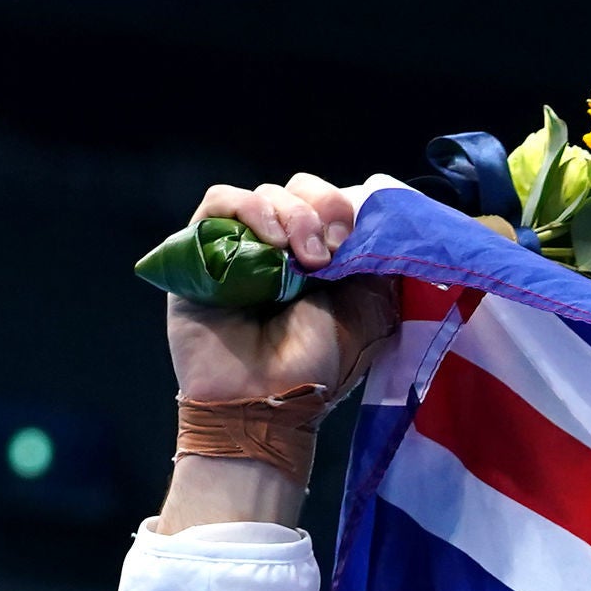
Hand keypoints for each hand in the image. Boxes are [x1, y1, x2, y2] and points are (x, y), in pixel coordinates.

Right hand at [157, 176, 404, 530]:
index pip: (336, 203)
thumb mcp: (370, 312)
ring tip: (304, 259)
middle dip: (323, 209)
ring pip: (267, 192)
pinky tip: (270, 242)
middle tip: (330, 252)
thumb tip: (388, 224)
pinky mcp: (201, 247)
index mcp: (325, 257)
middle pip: (302, 189)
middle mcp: (284, 246)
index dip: (349, 208)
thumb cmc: (317, 366)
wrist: (264, 401)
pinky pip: (221, 200)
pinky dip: (249, 209)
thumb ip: (380, 266)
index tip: (358, 239)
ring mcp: (242, 245)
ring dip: (293, 215)